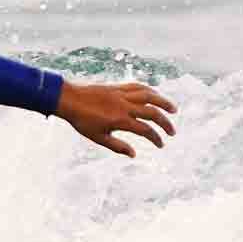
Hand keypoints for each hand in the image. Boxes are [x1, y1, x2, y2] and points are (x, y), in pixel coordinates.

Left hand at [55, 79, 177, 156]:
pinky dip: (149, 90)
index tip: (161, 144)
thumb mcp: (98, 137)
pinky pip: (138, 87)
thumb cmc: (81, 120)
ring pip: (149, 96)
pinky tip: (154, 95)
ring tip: (173, 109)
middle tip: (172, 132)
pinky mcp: (118, 87)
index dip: (156, 138)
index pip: (145, 130)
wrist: (68, 99)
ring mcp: (122, 94)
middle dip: (165, 123)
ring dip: (163, 102)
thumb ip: (117, 146)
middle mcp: (124, 105)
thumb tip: (134, 155)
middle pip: (152, 112)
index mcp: (120, 120)